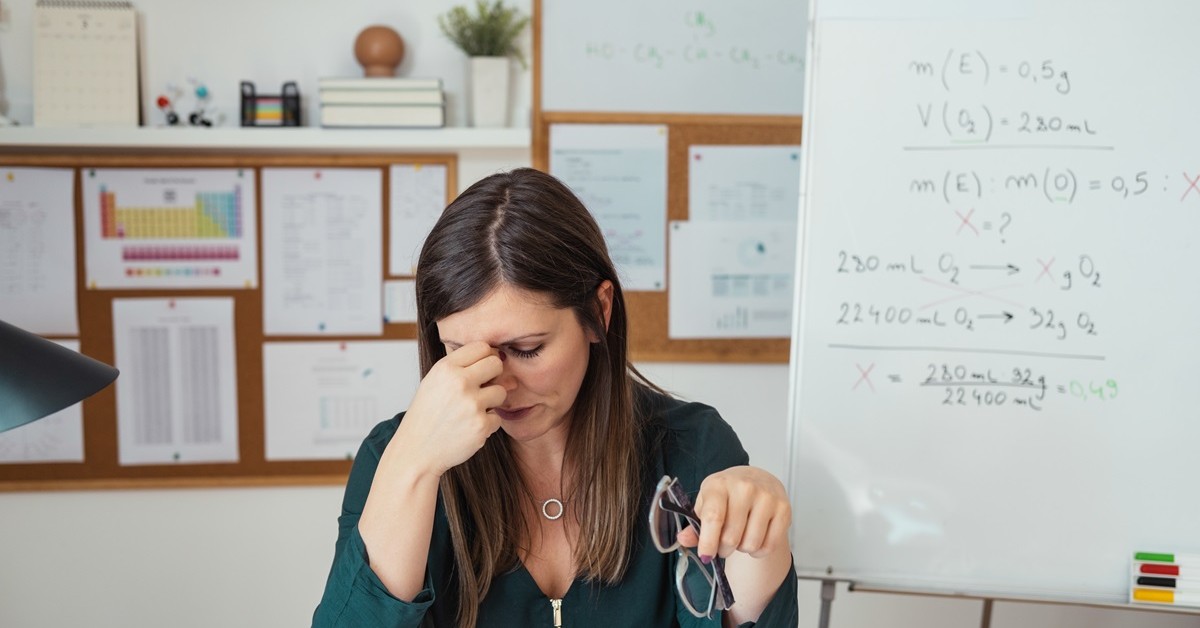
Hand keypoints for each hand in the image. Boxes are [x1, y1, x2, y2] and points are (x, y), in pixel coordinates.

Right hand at [390, 341, 506, 475]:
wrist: (417, 452)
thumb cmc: (427, 416)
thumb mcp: (435, 383)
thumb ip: (463, 368)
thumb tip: (501, 359)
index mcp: (445, 368)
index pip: (481, 347)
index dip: (484, 358)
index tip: (480, 369)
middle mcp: (459, 383)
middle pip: (496, 364)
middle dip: (493, 376)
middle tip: (481, 389)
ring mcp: (472, 404)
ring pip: (501, 392)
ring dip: (491, 402)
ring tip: (471, 411)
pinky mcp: (481, 425)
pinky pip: (497, 417)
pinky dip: (486, 424)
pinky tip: (468, 428)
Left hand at [677, 466, 790, 560]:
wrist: (758, 480)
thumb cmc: (728, 495)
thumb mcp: (706, 504)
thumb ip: (695, 525)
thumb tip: (683, 539)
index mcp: (719, 484)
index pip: (714, 517)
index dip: (708, 541)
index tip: (706, 556)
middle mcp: (744, 486)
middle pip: (731, 537)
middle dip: (724, 549)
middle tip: (723, 545)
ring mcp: (766, 496)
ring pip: (751, 544)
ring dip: (742, 549)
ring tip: (740, 537)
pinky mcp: (784, 508)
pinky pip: (769, 545)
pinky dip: (759, 551)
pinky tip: (755, 539)